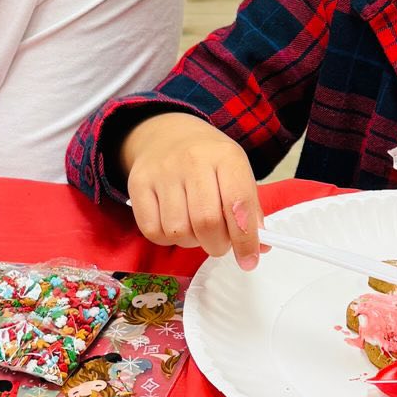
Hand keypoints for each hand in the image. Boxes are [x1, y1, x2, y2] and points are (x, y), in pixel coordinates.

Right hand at [121, 114, 261, 267]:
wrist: (166, 135)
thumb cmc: (208, 160)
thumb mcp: (236, 172)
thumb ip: (249, 210)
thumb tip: (258, 248)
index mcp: (225, 156)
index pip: (238, 203)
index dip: (246, 239)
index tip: (248, 260)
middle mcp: (193, 160)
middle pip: (207, 222)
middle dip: (217, 245)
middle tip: (219, 243)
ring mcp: (162, 172)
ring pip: (178, 231)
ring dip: (191, 242)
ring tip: (195, 228)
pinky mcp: (138, 184)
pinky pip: (153, 231)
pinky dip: (166, 239)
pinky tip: (174, 224)